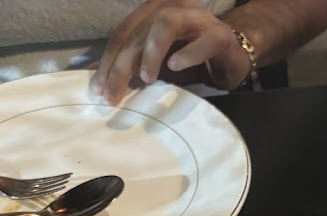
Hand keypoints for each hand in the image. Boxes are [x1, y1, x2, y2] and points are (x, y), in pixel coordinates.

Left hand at [92, 0, 251, 104]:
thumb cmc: (189, 61)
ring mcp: (197, 19)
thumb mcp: (154, 66)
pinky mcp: (219, 35)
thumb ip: (128, 67)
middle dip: (122, 65)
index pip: (123, 34)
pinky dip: (188, 53)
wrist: (231, 60)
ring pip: (166, 24)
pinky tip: (175, 67)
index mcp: (152, 13)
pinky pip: (203, 41)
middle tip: (113, 95)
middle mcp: (172, 8)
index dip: (108, 61)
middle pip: (139, 33)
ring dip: (151, 51)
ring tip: (145, 78)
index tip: (99, 89)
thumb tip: (95, 78)